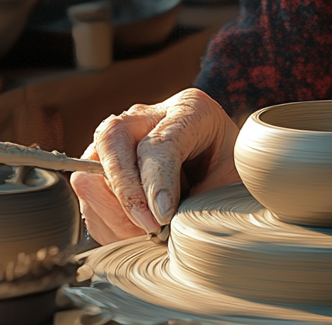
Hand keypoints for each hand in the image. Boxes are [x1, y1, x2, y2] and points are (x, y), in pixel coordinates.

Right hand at [70, 88, 240, 244]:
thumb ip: (205, 194)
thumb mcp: (231, 178)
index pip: (159, 143)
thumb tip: (162, 219)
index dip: (157, 183)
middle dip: (125, 193)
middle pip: (112, 141)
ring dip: (113, 213)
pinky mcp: (104, 167)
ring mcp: (122, 139)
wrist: (223, 175)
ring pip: (90, 171)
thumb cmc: (229, 175)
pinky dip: (106, 222)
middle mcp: (149, 116)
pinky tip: (135, 233)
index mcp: (189, 109)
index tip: (163, 217)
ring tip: (146, 234)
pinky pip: (88, 197)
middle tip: (149, 227)